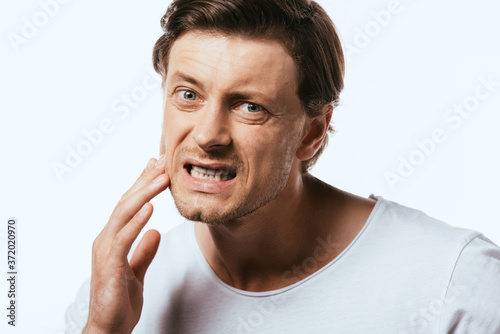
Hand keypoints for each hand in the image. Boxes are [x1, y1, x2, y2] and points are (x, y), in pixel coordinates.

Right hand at [83, 155, 169, 333]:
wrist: (108, 329)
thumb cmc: (119, 302)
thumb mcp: (137, 271)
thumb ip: (144, 251)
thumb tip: (156, 232)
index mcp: (113, 240)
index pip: (129, 206)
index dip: (142, 185)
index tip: (156, 167)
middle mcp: (106, 239)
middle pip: (126, 203)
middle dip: (144, 181)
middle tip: (161, 162)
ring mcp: (106, 250)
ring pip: (124, 214)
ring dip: (144, 193)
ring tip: (161, 177)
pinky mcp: (109, 264)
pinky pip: (124, 238)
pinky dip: (137, 221)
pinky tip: (150, 207)